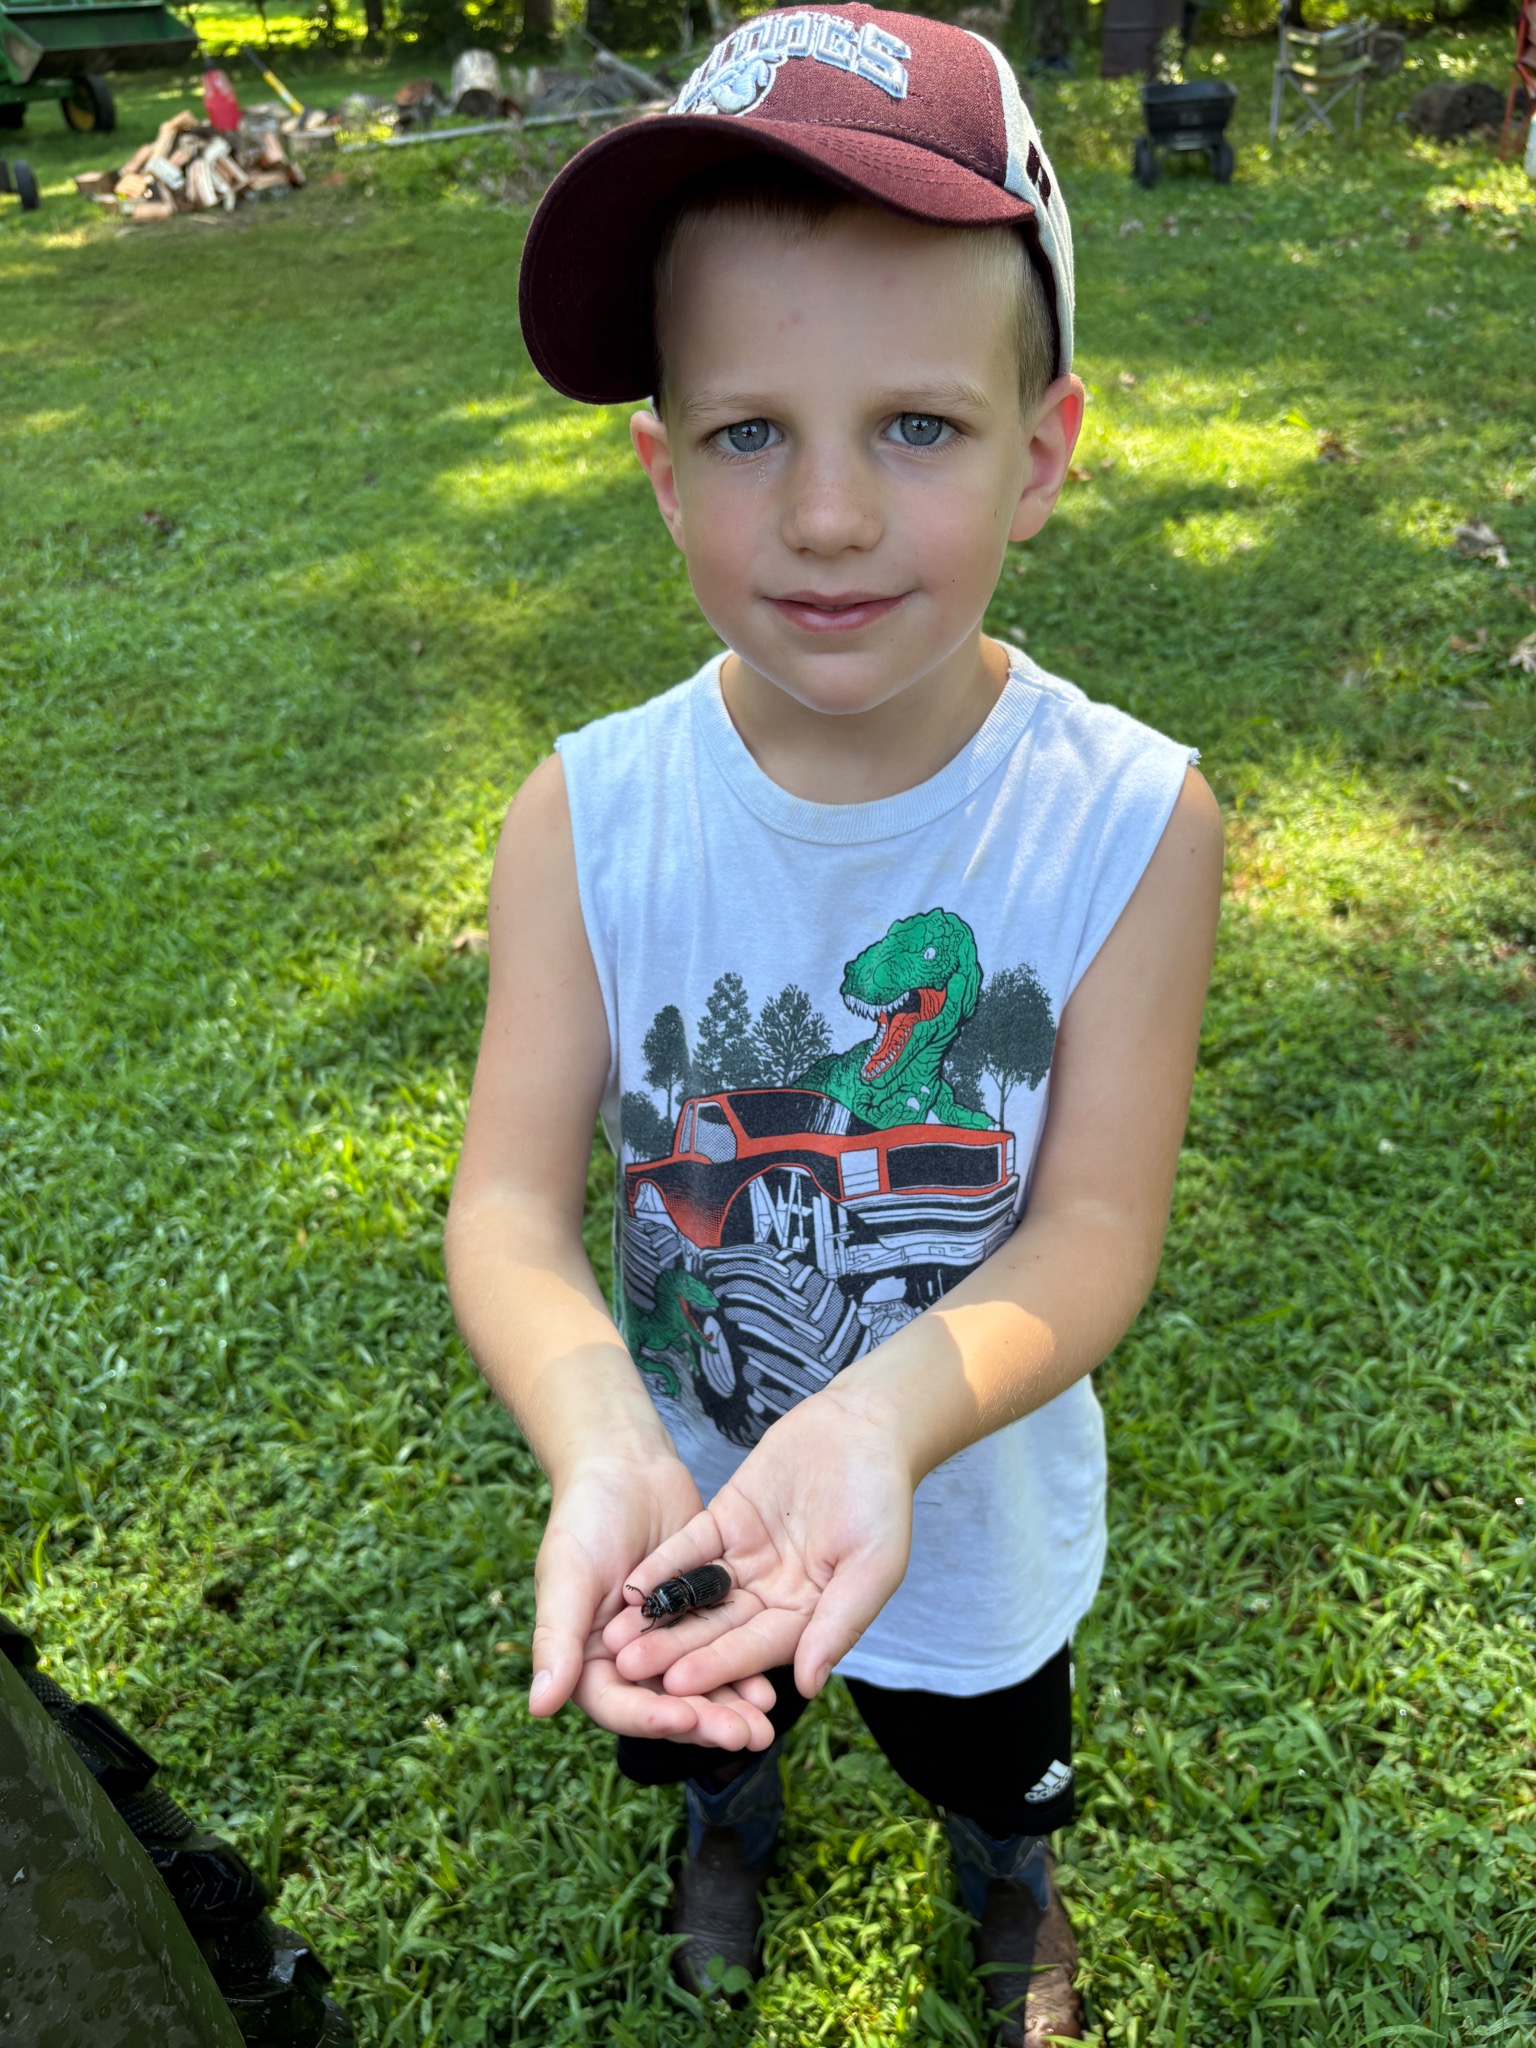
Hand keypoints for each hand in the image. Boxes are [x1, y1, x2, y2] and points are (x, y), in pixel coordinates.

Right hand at [529, 1448, 777, 1749]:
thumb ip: (557, 1641)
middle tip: (744, 1736)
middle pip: (666, 1705)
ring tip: (763, 1726)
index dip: (651, 1718)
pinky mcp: (698, 1615)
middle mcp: (628, 1660)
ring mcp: (666, 1640)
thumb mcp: (567, 1575)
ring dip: (730, 1706)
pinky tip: (771, 1682)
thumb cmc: (584, 1516)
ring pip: (699, 1683)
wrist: (624, 1464)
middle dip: (704, 1721)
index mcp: (588, 1660)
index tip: (684, 1719)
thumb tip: (538, 1707)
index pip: (619, 1705)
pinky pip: (722, 1647)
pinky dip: (743, 1666)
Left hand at [602, 1384, 914, 1705]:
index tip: (679, 1686)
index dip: (720, 1665)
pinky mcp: (726, 1522)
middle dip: (676, 1649)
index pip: (759, 1648)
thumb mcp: (873, 1566)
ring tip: (618, 1638)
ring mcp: (746, 1559)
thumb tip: (809, 1685)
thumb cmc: (882, 1499)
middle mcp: (773, 1595)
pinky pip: (690, 1550)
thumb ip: (839, 1624)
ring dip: (662, 1615)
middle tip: (629, 1668)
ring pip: (698, 1595)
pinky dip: (663, 1567)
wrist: (865, 1427)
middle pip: (720, 1628)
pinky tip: (633, 1585)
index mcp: (810, 1615)